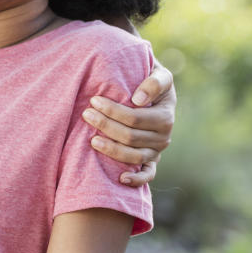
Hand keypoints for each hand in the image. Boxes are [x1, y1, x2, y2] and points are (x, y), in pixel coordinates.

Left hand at [82, 62, 175, 186]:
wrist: (151, 90)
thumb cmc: (149, 78)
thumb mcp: (158, 73)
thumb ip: (154, 81)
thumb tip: (139, 100)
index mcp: (165, 115)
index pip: (136, 117)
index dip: (113, 111)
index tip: (94, 100)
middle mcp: (164, 136)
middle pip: (131, 137)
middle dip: (106, 125)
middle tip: (86, 114)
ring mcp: (157, 151)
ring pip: (134, 156)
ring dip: (112, 150)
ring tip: (92, 139)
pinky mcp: (152, 161)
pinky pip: (147, 175)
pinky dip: (136, 179)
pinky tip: (120, 179)